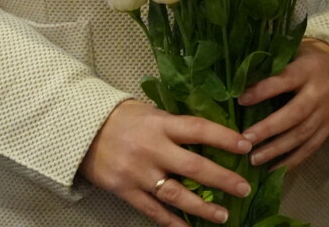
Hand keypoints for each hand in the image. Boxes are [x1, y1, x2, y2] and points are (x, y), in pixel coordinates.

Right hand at [80, 99, 253, 225]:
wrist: (82, 132)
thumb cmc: (122, 118)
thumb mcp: (152, 112)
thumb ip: (176, 125)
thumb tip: (209, 134)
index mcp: (162, 125)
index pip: (199, 129)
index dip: (224, 138)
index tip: (246, 146)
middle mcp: (153, 149)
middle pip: (193, 166)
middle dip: (222, 178)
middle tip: (244, 188)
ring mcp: (139, 173)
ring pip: (176, 194)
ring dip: (201, 207)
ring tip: (223, 216)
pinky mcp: (125, 191)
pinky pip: (152, 210)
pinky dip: (171, 222)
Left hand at [238, 36, 328, 168]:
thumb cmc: (307, 61)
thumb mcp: (293, 55)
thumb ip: (272, 68)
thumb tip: (238, 84)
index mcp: (309, 69)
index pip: (285, 80)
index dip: (263, 91)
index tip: (240, 100)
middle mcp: (320, 92)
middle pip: (295, 113)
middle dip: (269, 128)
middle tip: (245, 140)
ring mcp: (327, 112)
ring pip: (302, 134)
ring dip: (277, 149)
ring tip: (253, 159)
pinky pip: (311, 148)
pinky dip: (291, 161)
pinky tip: (273, 170)